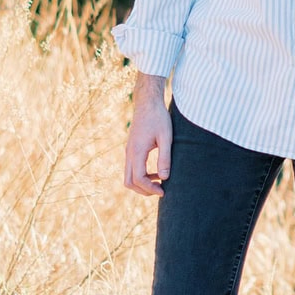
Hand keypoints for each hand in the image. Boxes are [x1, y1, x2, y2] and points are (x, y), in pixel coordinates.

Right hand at [125, 77, 171, 195]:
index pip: (139, 178)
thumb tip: (164, 177)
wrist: (147, 103)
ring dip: (142, 184)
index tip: (163, 191)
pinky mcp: (131, 149)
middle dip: (143, 190)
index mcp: (137, 151)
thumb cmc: (158, 118)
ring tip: (159, 183)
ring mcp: (128, 151)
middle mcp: (129, 153)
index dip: (150, 188)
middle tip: (160, 190)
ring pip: (128, 176)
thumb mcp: (166, 137)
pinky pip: (132, 169)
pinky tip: (156, 173)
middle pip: (129, 182)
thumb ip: (165, 158)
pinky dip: (141, 176)